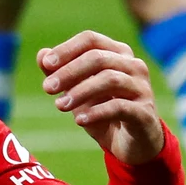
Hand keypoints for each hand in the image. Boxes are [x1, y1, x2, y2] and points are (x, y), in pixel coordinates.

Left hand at [38, 31, 165, 164]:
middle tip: (47, 88)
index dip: (66, 49)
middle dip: (69, 72)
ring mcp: (141, 88)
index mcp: (117, 53)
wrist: (130, 144)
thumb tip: (41, 55)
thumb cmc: (103, 112)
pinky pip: (119, 107)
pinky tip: (79, 120)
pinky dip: (96, 112)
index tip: (46, 64)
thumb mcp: (77, 92)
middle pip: (98, 58)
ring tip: (60, 105)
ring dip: (80, 92)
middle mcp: (133, 66)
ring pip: (110, 80)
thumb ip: (60, 73)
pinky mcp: (144, 112)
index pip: (90, 40)